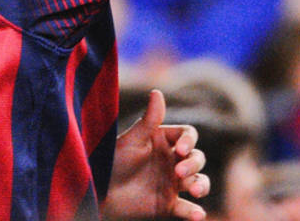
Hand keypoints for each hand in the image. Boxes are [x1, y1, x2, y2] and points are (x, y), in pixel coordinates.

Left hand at [103, 90, 209, 220]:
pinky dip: (194, 212)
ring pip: (198, 181)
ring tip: (194, 190)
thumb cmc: (112, 161)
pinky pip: (186, 208)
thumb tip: (157, 91)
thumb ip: (148, 120)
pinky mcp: (168, 204)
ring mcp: (172, 183)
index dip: (188, 141)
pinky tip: (197, 215)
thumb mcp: (131, 141)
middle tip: (179, 173)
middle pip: (196, 157)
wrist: (98, 192)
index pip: (187, 135)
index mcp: (164, 141)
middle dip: (193, 164)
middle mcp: (172, 160)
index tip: (179, 150)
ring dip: (201, 184)